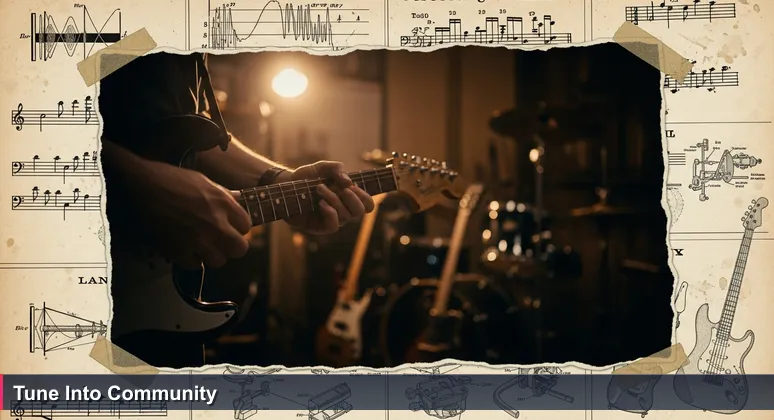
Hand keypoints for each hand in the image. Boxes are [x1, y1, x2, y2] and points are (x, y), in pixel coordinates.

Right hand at [130, 161, 251, 268]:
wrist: (142, 185)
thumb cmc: (173, 179)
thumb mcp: (205, 182)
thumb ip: (224, 197)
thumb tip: (238, 203)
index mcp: (223, 203)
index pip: (246, 226)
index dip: (239, 227)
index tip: (231, 226)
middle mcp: (214, 223)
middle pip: (239, 249)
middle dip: (232, 246)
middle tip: (222, 241)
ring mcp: (197, 239)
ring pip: (218, 261)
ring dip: (212, 254)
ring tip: (203, 246)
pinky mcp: (178, 250)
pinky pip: (195, 265)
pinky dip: (192, 259)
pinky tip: (187, 248)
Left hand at [283, 161, 374, 233]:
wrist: (286, 184)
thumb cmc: (306, 177)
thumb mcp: (322, 168)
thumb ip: (336, 168)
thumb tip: (348, 182)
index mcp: (347, 198)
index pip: (367, 204)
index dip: (364, 196)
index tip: (352, 186)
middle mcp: (342, 210)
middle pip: (360, 211)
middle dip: (352, 198)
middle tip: (340, 188)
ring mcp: (332, 219)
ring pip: (345, 215)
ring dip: (334, 199)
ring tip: (320, 189)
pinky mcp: (320, 227)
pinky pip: (333, 226)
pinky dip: (330, 213)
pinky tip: (321, 204)